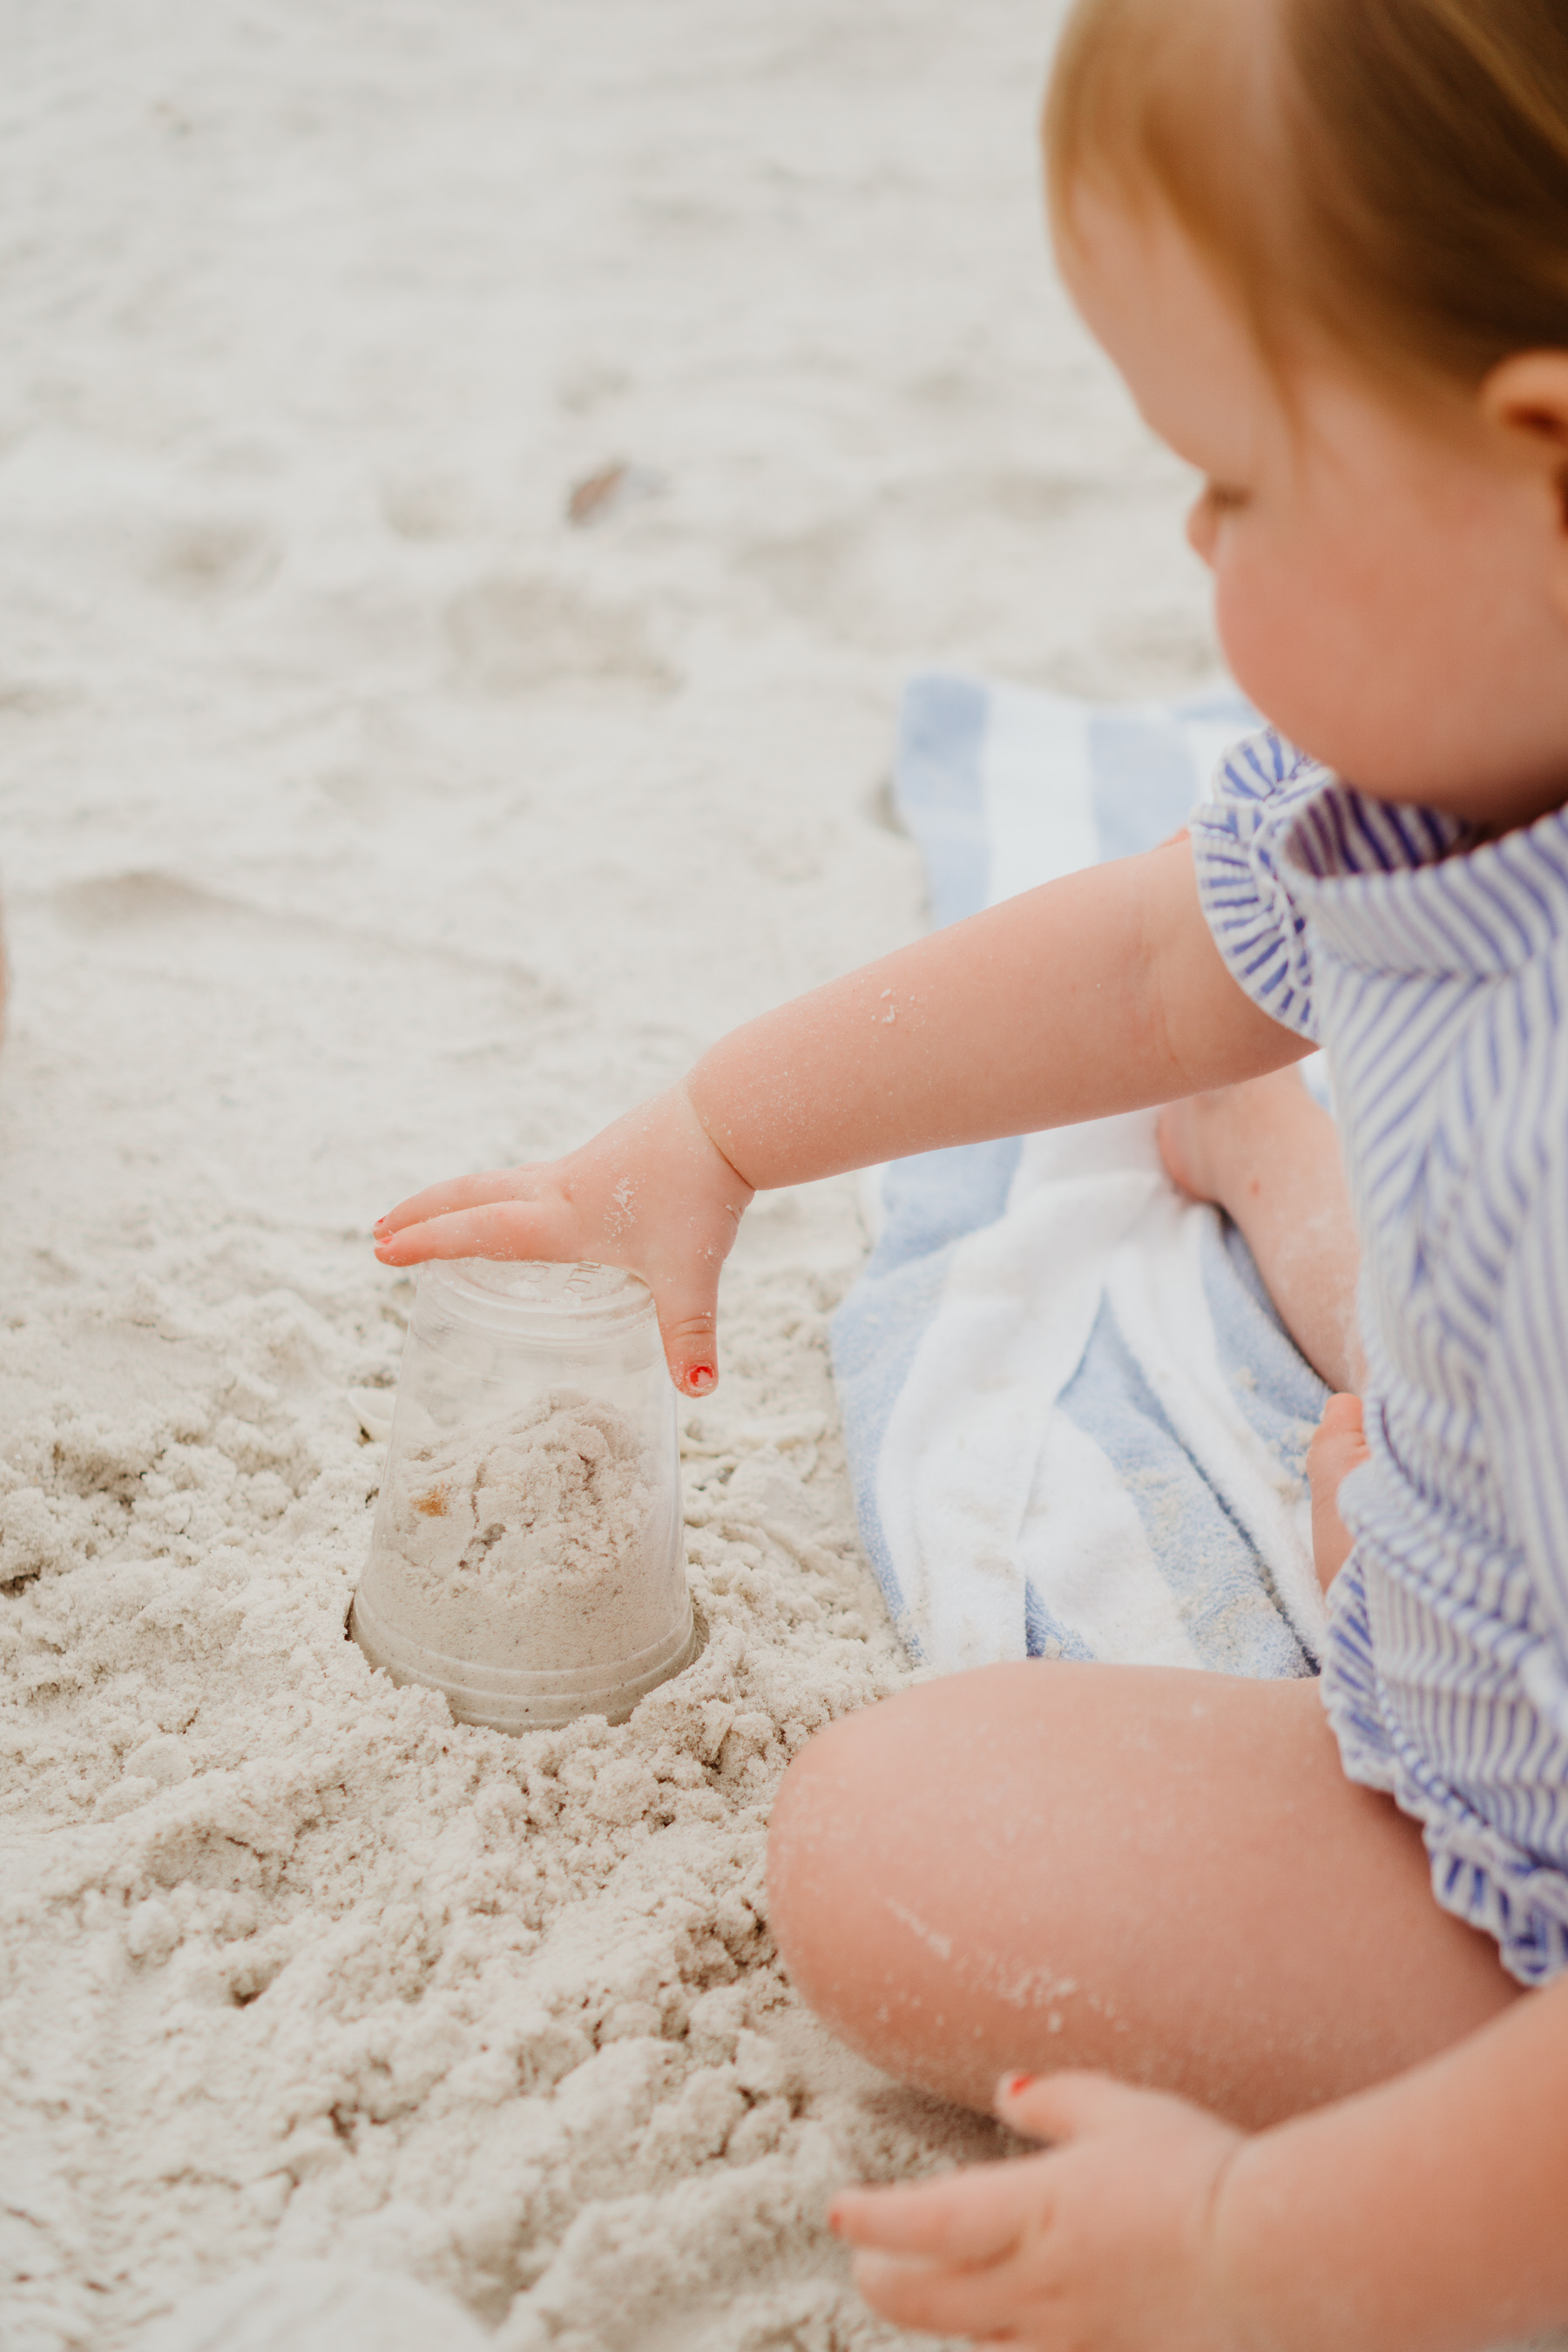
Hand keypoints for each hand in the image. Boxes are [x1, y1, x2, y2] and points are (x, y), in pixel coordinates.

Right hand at [372, 1083, 754, 1394]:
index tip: (381, 1250)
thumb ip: (689, 1334)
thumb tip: (698, 1391)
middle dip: (422, 1214)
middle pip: (471, 1196)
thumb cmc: (701, 1192)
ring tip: (436, 1214)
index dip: (427, 1242)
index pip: (476, 1232)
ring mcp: (581, 1166)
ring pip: (501, 1180)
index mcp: (562, 1219)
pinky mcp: (605, 1153)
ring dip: (459, 1197)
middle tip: (379, 1229)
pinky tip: (523, 1201)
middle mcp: (559, 1188)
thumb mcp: (690, 1273)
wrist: (728, 1118)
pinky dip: (505, 1189)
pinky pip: (537, 1175)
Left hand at [830, 2071, 1252, 2349]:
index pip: (921, 2220)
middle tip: (865, 2266)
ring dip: (938, 2319)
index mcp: (1031, 2212)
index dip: (871, 2218)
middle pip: (929, 2298)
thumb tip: (1008, 2091)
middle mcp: (1036, 2286)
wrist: (1274, 2265)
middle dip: (885, 2281)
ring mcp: (1073, 2340)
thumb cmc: (1200, 2175)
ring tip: (925, 2299)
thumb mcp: (1123, 2113)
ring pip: (976, 2342)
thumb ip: (1056, 2104)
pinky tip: (1001, 2343)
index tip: (838, 2212)